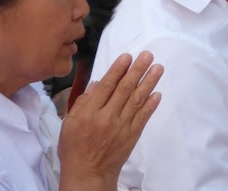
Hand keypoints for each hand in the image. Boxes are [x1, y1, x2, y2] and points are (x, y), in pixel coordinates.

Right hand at [58, 52, 162, 188]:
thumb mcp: (69, 124)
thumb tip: (98, 83)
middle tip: (148, 55)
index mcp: (89, 113)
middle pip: (124, 89)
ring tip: (158, 68)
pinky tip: (158, 93)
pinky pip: (143, 117)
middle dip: (137, 70)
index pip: (106, 86)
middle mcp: (106, 117)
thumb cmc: (75, 148)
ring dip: (148, 82)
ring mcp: (121, 126)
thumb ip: (82, 102)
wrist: (88, 173)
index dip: (118, 70)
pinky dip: (151, 105)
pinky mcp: (131, 135)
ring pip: (136, 100)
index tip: (127, 56)